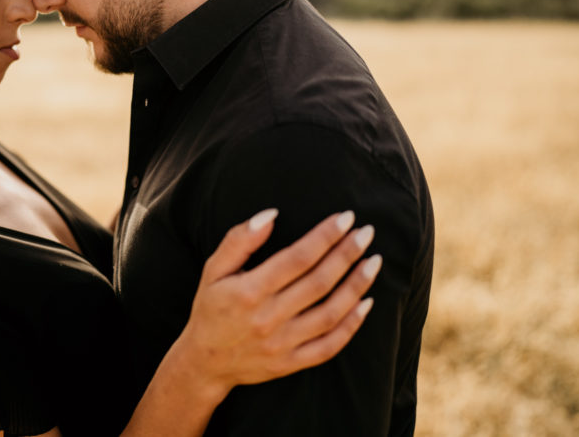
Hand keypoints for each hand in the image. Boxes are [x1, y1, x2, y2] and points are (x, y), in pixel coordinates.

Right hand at [173, 209, 379, 397]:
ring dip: (356, 286)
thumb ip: (239, 240)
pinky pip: (330, 346)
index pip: (297, 258)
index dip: (325, 236)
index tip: (346, 217)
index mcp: (249, 291)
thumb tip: (271, 214)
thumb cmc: (210, 307)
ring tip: (373, 262)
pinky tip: (367, 303)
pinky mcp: (292, 363)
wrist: (205, 363)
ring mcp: (282, 344)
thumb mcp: (213, 269)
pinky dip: (352, 325)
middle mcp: (268, 318)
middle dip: (347, 254)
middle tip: (366, 232)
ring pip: (330, 313)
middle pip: (319, 282)